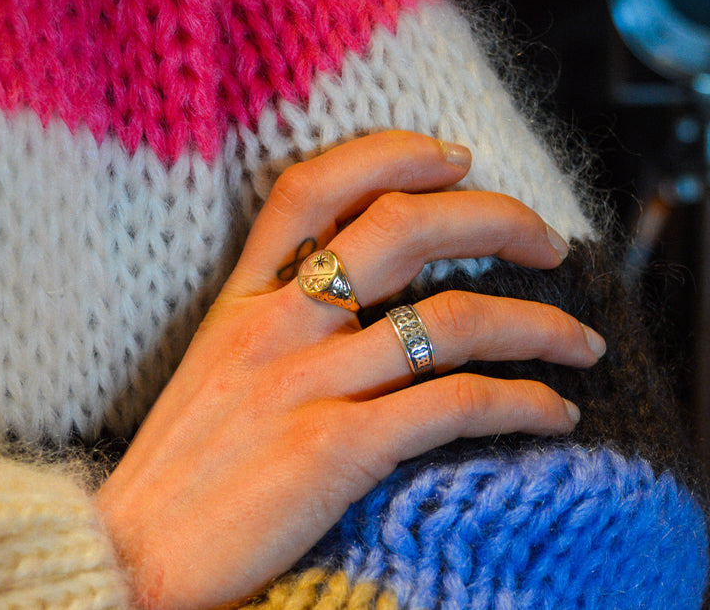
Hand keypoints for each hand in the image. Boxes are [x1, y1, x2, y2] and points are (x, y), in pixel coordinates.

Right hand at [95, 131, 604, 608]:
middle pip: (401, 229)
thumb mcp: (211, 370)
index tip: (456, 159)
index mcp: (241, 301)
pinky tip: (554, 413)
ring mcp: (305, 385)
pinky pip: (452, 405)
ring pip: (449, 319)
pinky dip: (521, 403)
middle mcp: (275, 326)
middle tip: (546, 241)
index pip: (312, 188)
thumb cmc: (177, 467)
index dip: (392, 154)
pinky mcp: (333, 451)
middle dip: (494, 219)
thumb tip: (354, 301)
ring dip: (536, 325)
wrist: (130, 556)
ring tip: (579, 341)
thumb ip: (272, 324)